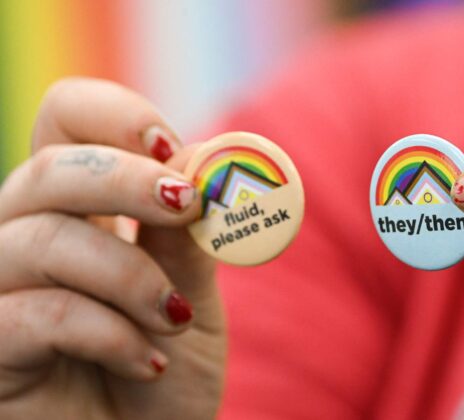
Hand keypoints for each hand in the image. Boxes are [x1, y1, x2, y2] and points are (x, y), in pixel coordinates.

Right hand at [0, 78, 225, 419]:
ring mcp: (0, 291)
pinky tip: (146, 361)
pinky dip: (109, 333)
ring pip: (43, 240)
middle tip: (188, 204)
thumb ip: (188, 234)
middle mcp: (26, 237)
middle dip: (129, 180)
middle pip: (50, 168)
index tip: (172, 148)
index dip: (113, 116)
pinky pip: (37, 314)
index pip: (66, 121)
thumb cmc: (167, 369)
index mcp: (79, 209)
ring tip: (173, 317)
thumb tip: (201, 161)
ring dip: (129, 276)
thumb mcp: (191, 293)